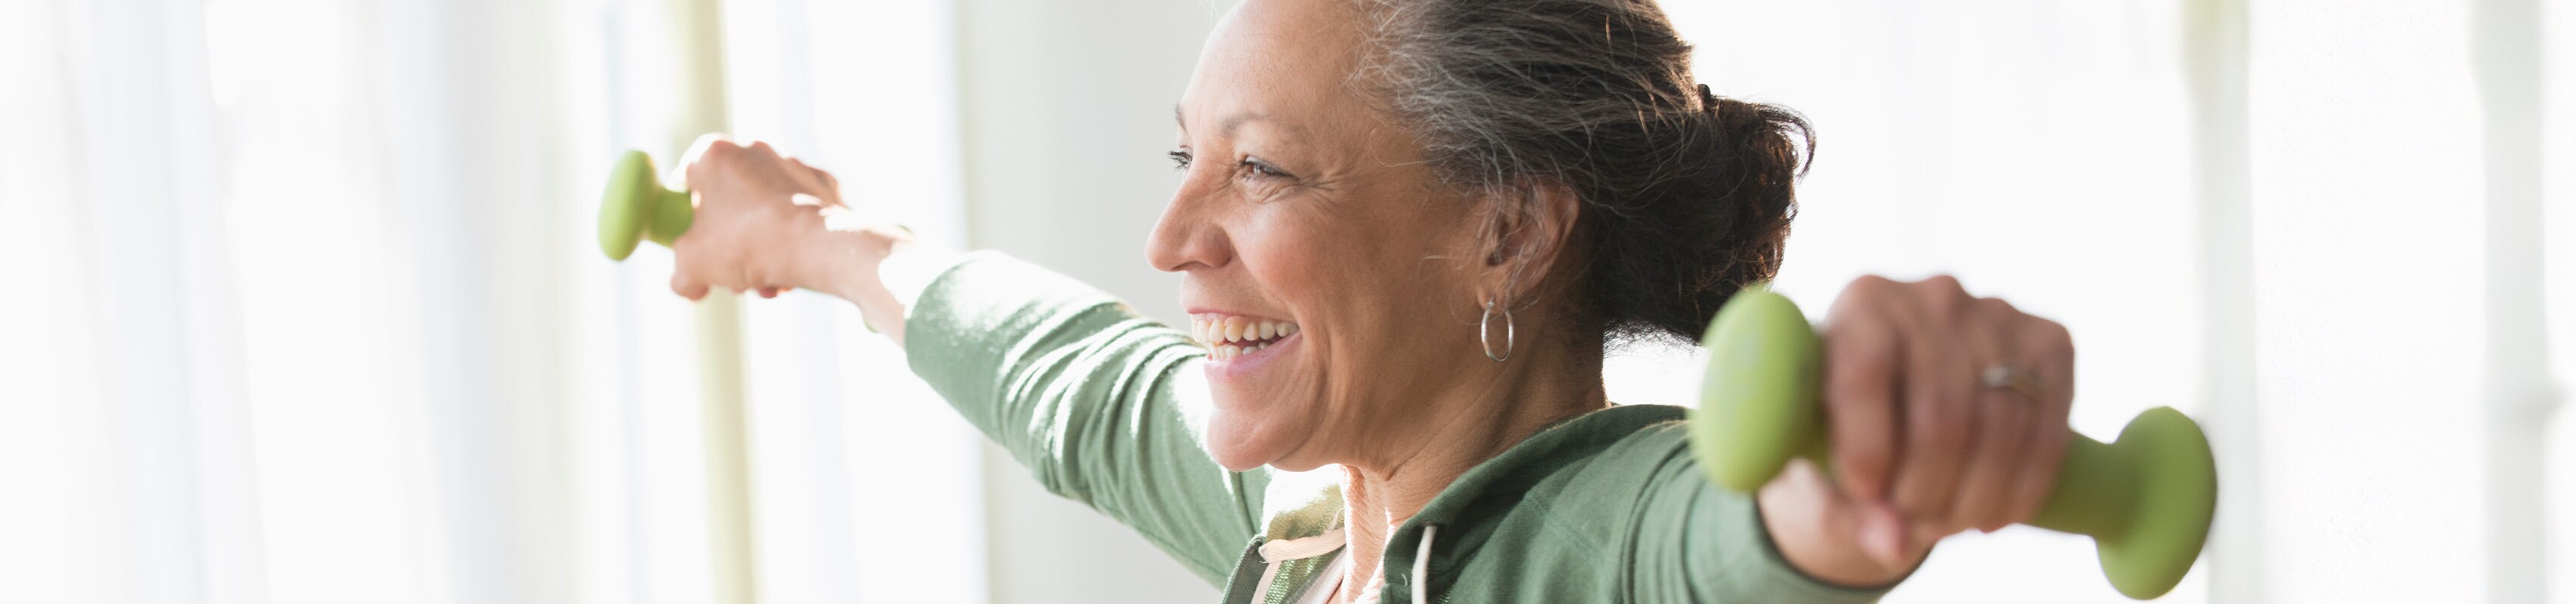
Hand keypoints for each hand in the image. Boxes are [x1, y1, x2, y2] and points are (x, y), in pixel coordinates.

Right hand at [666, 134, 843, 300]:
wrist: (818, 245)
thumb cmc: (746, 244)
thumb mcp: (692, 265)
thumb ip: (681, 275)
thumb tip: (689, 286)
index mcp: (715, 154)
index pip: (686, 179)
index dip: (683, 214)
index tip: (690, 240)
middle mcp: (755, 149)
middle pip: (729, 203)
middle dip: (728, 245)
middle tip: (732, 277)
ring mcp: (793, 164)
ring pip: (764, 212)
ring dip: (760, 251)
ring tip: (766, 285)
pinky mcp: (824, 184)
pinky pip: (798, 214)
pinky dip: (792, 240)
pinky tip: (792, 272)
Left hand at [1758, 275, 2074, 585]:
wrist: (1904, 395)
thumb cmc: (1843, 426)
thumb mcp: (1822, 462)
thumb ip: (1843, 506)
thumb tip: (1893, 545)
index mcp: (1861, 303)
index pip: (1866, 373)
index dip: (1866, 449)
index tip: (1867, 498)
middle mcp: (1933, 296)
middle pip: (1942, 411)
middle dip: (1927, 489)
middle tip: (1912, 525)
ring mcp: (1999, 314)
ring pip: (2001, 427)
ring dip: (1975, 499)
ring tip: (1946, 526)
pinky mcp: (2050, 342)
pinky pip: (2048, 430)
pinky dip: (2023, 489)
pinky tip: (1993, 517)